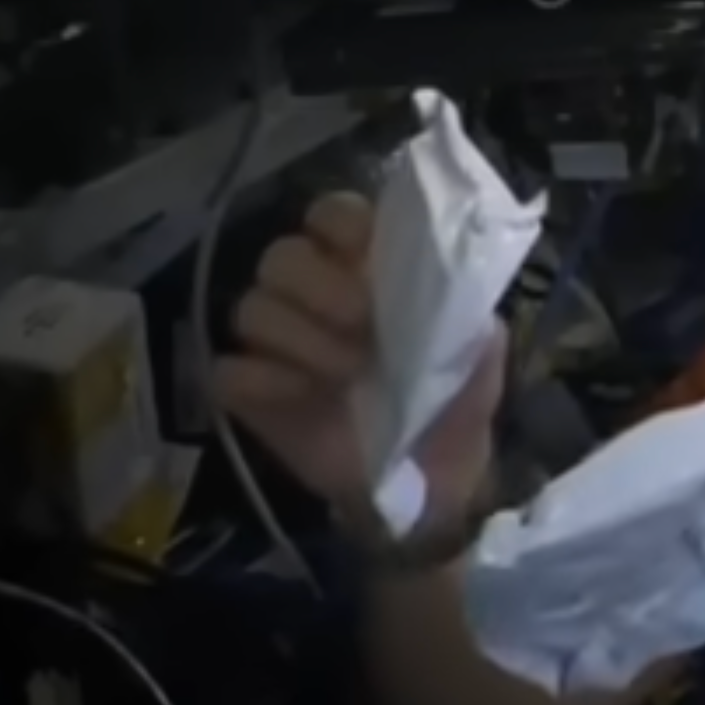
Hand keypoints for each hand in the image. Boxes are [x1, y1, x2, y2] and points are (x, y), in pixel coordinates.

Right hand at [208, 190, 503, 546]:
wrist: (427, 490)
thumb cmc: (452, 409)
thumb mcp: (479, 358)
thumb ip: (466, 311)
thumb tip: (450, 276)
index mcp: (367, 271)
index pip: (331, 214)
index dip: (341, 226)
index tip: (367, 258)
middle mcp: (314, 296)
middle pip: (280, 256)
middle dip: (320, 286)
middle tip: (363, 324)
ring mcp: (276, 344)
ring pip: (249, 306)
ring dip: (298, 338)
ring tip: (346, 375)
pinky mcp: (249, 394)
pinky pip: (225, 369)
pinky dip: (260, 381)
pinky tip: (300, 400)